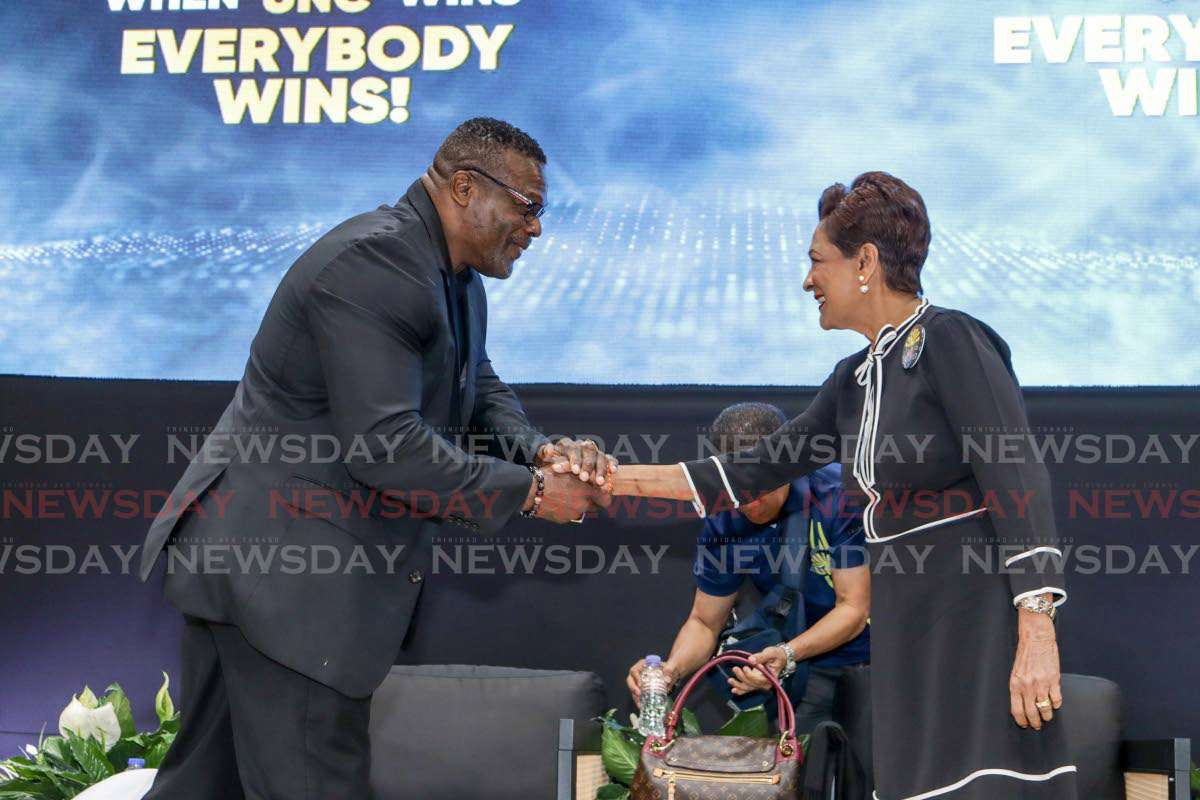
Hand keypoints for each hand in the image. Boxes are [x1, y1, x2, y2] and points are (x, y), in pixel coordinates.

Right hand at [526, 468, 610, 523]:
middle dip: (592, 501)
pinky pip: (570, 515)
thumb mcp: (568, 469)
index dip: (605, 496)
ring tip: (567, 495)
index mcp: (586, 491)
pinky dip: (567, 509)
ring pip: (582, 511)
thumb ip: (583, 473)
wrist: (531, 490)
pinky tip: (559, 501)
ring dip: (579, 505)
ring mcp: (573, 514)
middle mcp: (582, 505)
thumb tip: (592, 476)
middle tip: (584, 494)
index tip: (602, 492)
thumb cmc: (549, 476)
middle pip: (596, 507)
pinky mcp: (563, 520)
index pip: (606, 499)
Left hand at [537, 438, 617, 486]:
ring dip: (600, 469)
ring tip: (599, 482)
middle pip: (588, 452)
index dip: (575, 460)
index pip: (572, 449)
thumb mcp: (545, 459)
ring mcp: (593, 452)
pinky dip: (612, 464)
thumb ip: (546, 454)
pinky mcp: (603, 458)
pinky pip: (610, 459)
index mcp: (567, 445)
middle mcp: (582, 446)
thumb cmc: (551, 465)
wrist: (560, 468)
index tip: (575, 471)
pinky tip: (613, 471)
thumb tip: (548, 450)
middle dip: (587, 466)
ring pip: (600, 456)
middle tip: (585, 478)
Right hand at [627, 658, 676, 707]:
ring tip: (640, 703)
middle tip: (638, 694)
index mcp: (643, 665)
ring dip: (635, 696)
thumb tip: (667, 678)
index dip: (635, 677)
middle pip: (630, 680)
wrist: (672, 673)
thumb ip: (670, 668)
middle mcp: (639, 673)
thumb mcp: (671, 665)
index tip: (640, 684)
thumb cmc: (670, 667)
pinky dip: (639, 700)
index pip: (634, 670)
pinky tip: (642, 706)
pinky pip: (638, 695)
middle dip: (633, 688)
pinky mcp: (643, 689)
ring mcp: (640, 681)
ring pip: (633, 689)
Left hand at [728, 647, 785, 694]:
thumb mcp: (770, 653)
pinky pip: (748, 688)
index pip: (759, 680)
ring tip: (730, 680)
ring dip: (738, 685)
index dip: (750, 676)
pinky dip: (740, 690)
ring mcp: (760, 684)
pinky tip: (734, 690)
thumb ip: (761, 657)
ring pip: (748, 688)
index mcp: (771, 677)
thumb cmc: (776, 655)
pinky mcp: (756, 682)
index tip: (745, 667)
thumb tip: (751, 660)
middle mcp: (766, 683)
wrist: (780, 657)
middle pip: (752, 684)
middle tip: (735, 669)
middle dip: (742, 677)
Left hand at [1009, 611, 1062, 730]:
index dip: (1021, 720)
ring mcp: (1041, 684)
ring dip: (1047, 715)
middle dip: (1035, 722)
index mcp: (1015, 684)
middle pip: (1031, 713)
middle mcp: (1027, 686)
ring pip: (1045, 709)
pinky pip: (1056, 699)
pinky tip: (1054, 703)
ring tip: (1047, 716)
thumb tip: (1022, 704)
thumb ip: (1019, 687)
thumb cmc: (1025, 654)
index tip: (1025, 725)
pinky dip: (1056, 704)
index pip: (1016, 710)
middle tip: (1037, 725)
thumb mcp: (1016, 671)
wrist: (1036, 638)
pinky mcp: (1054, 680)